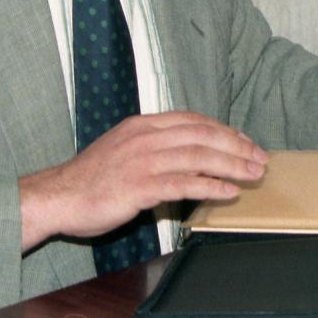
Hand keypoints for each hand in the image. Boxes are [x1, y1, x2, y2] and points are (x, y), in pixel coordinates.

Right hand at [18, 111, 265, 250]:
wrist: (57, 196)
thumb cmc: (90, 178)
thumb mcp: (123, 149)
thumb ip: (153, 147)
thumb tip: (187, 155)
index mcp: (143, 125)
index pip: (194, 120)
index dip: (224, 130)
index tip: (245, 141)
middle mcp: (146, 137)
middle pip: (203, 135)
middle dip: (237, 146)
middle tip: (260, 159)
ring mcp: (142, 160)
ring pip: (198, 157)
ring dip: (232, 165)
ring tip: (253, 174)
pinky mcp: (139, 186)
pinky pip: (183, 184)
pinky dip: (210, 186)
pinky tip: (228, 192)